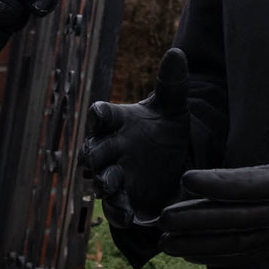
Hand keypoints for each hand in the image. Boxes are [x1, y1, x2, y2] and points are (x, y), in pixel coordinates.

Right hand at [83, 47, 192, 229]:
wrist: (174, 166)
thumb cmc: (166, 131)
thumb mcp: (174, 108)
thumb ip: (173, 83)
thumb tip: (177, 52)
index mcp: (119, 123)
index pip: (102, 116)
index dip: (99, 115)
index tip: (100, 114)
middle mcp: (110, 149)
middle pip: (93, 151)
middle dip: (92, 155)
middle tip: (94, 160)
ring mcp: (114, 175)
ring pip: (100, 180)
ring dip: (103, 184)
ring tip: (109, 187)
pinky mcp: (123, 200)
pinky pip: (114, 208)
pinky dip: (118, 211)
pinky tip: (127, 216)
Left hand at [158, 80, 268, 265]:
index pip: (249, 184)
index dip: (216, 184)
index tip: (186, 179)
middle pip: (235, 219)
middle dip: (195, 220)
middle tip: (162, 218)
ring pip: (236, 243)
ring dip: (199, 245)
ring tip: (166, 242)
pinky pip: (247, 257)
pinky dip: (218, 258)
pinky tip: (193, 255)